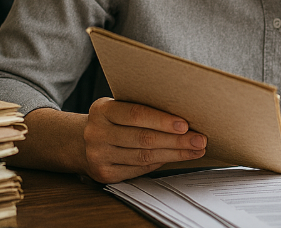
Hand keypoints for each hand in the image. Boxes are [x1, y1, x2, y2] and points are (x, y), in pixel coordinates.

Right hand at [82, 97, 206, 182]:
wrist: (80, 141)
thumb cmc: (112, 120)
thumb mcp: (119, 106)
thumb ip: (142, 108)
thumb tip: (182, 115)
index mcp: (102, 110)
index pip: (136, 114)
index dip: (162, 120)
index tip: (185, 124)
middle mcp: (96, 133)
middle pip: (143, 138)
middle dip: (176, 140)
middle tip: (199, 140)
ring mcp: (98, 155)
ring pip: (144, 156)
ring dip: (174, 154)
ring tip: (194, 150)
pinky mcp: (103, 174)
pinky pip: (138, 169)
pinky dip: (159, 163)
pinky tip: (174, 158)